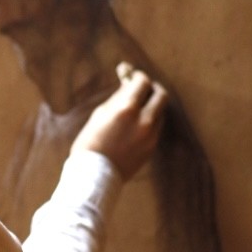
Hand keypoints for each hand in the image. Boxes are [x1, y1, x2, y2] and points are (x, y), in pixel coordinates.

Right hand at [72, 64, 167, 180]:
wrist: (94, 175)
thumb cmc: (90, 142)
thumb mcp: (100, 114)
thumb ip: (118, 99)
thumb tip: (127, 86)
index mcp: (127, 109)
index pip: (143, 82)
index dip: (138, 76)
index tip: (134, 76)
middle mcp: (144, 120)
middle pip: (161, 95)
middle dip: (153, 88)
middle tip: (145, 88)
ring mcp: (151, 135)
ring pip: (161, 112)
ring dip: (152, 106)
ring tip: (139, 107)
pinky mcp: (152, 147)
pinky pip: (156, 128)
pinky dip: (150, 121)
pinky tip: (137, 125)